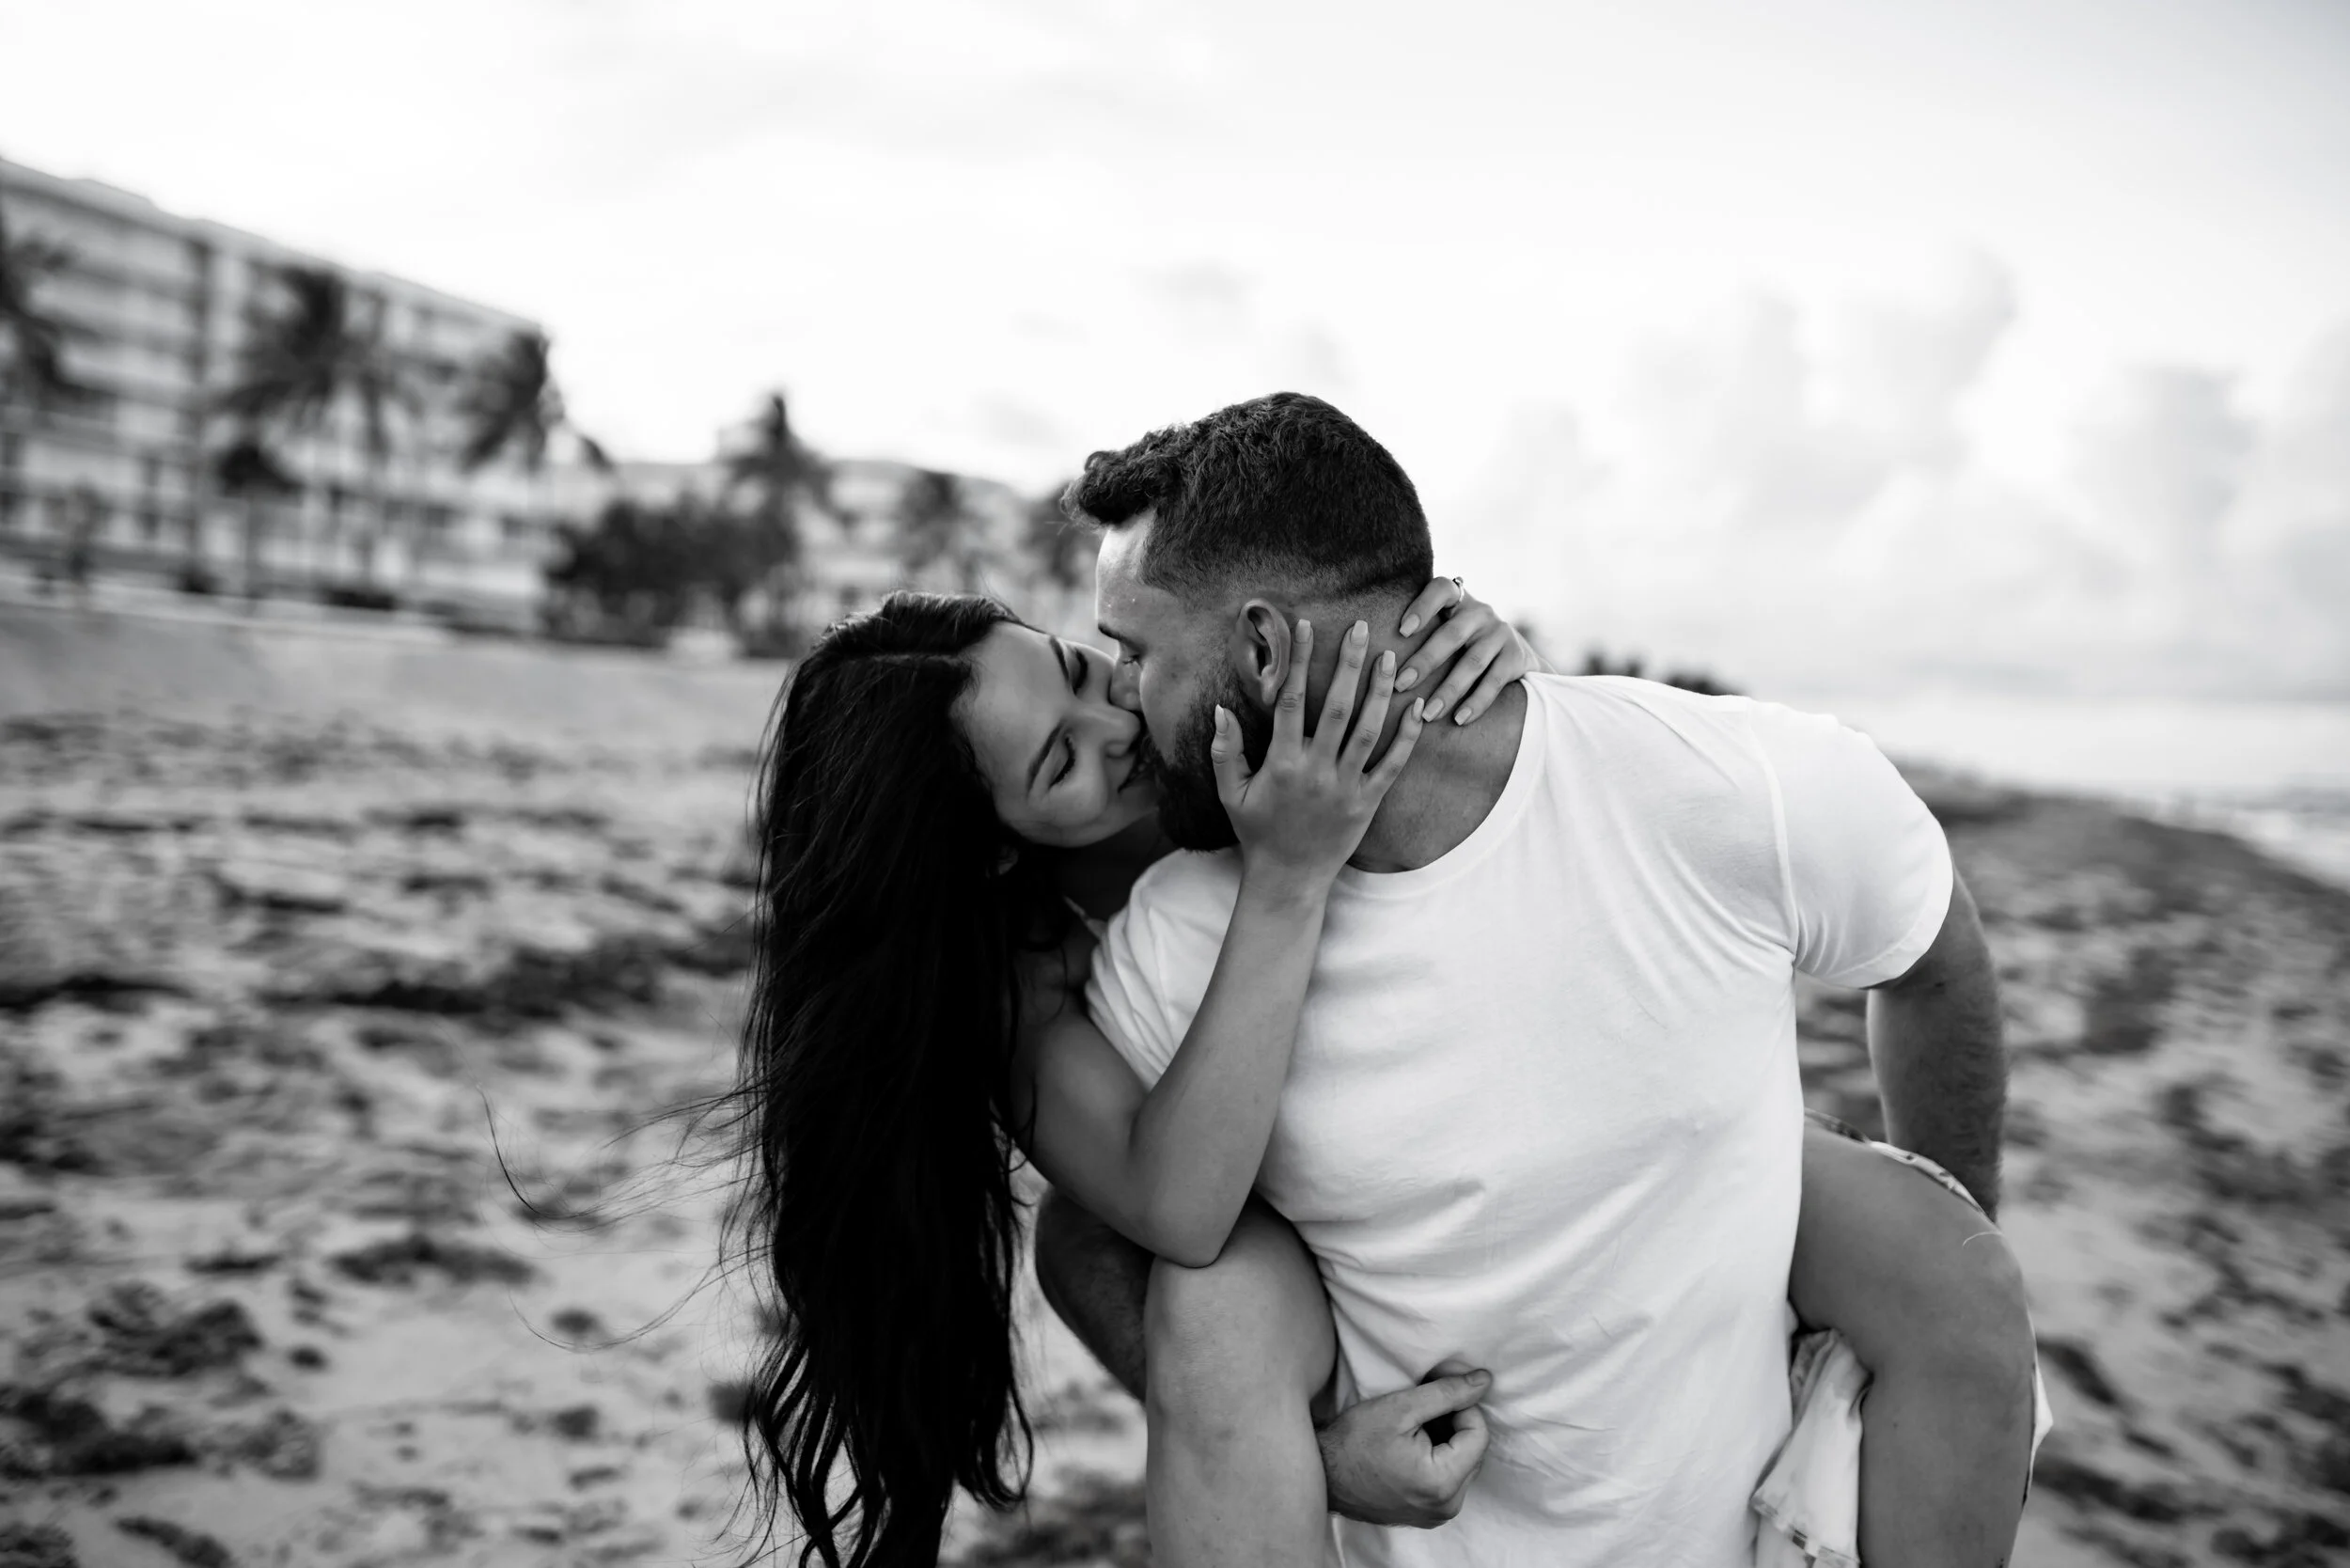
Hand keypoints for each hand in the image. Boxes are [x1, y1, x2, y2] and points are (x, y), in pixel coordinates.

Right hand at [1213, 617, 1425, 890]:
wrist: (1288, 877)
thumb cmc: (1257, 831)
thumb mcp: (1230, 792)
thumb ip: (1224, 750)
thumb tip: (1221, 708)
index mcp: (1281, 764)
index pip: (1289, 701)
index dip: (1297, 660)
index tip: (1304, 627)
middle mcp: (1315, 771)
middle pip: (1335, 707)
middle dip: (1347, 664)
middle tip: (1359, 628)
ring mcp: (1345, 787)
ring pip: (1367, 730)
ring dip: (1380, 692)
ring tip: (1389, 658)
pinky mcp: (1368, 803)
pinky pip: (1392, 765)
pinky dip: (1406, 737)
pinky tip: (1417, 708)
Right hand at [1317, 1362, 1493, 1526]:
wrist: (1323, 1475)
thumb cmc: (1355, 1441)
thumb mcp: (1401, 1407)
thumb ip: (1447, 1393)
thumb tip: (1484, 1381)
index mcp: (1442, 1484)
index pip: (1478, 1434)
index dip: (1462, 1405)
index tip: (1437, 1389)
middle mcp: (1446, 1507)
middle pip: (1473, 1451)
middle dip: (1454, 1422)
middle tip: (1422, 1406)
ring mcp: (1436, 1515)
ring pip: (1462, 1463)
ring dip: (1446, 1439)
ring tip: (1414, 1426)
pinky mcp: (1427, 1515)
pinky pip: (1448, 1478)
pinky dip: (1437, 1457)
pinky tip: (1412, 1445)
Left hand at [1394, 577, 1549, 725]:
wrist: (1518, 658)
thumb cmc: (1464, 645)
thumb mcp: (1448, 629)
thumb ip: (1421, 632)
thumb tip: (1372, 657)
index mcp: (1458, 601)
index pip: (1441, 589)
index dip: (1422, 606)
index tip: (1402, 630)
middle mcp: (1480, 613)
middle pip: (1451, 634)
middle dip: (1424, 661)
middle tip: (1401, 685)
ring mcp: (1500, 633)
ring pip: (1472, 662)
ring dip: (1448, 690)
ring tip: (1428, 713)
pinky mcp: (1515, 657)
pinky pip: (1494, 682)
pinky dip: (1476, 702)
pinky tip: (1459, 719)